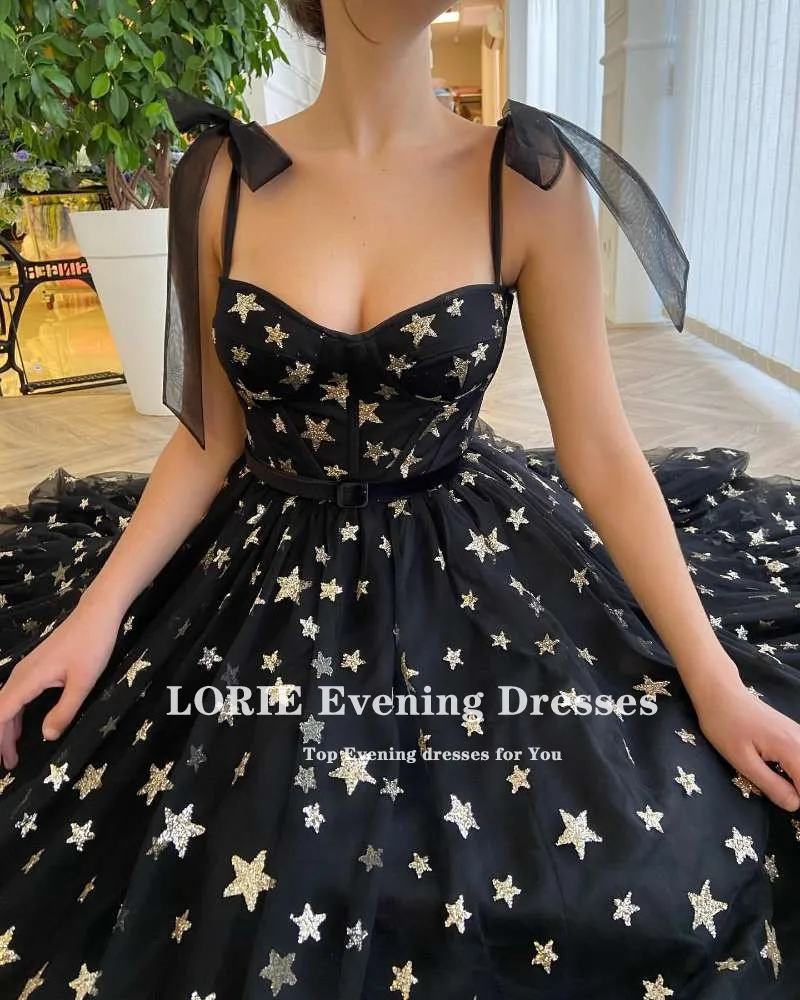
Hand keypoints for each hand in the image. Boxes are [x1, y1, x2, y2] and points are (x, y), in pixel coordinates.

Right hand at [0, 600, 120, 768]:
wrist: (97, 614)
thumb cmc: (92, 645)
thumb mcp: (83, 682)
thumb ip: (64, 711)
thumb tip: (47, 736)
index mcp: (27, 680)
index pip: (0, 715)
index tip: (3, 761)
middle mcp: (21, 675)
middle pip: (0, 711)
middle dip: (0, 739)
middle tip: (9, 765)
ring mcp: (27, 669)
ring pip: (7, 703)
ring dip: (6, 728)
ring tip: (11, 753)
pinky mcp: (36, 667)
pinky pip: (17, 695)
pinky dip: (14, 715)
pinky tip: (21, 728)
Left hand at [693, 679, 799, 811]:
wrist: (719, 692)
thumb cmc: (724, 725)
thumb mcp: (743, 761)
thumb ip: (772, 785)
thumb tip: (795, 805)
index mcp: (793, 749)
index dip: (798, 801)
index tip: (782, 802)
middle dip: (798, 790)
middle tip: (776, 793)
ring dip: (796, 781)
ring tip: (773, 782)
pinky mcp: (794, 733)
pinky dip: (795, 770)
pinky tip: (779, 773)